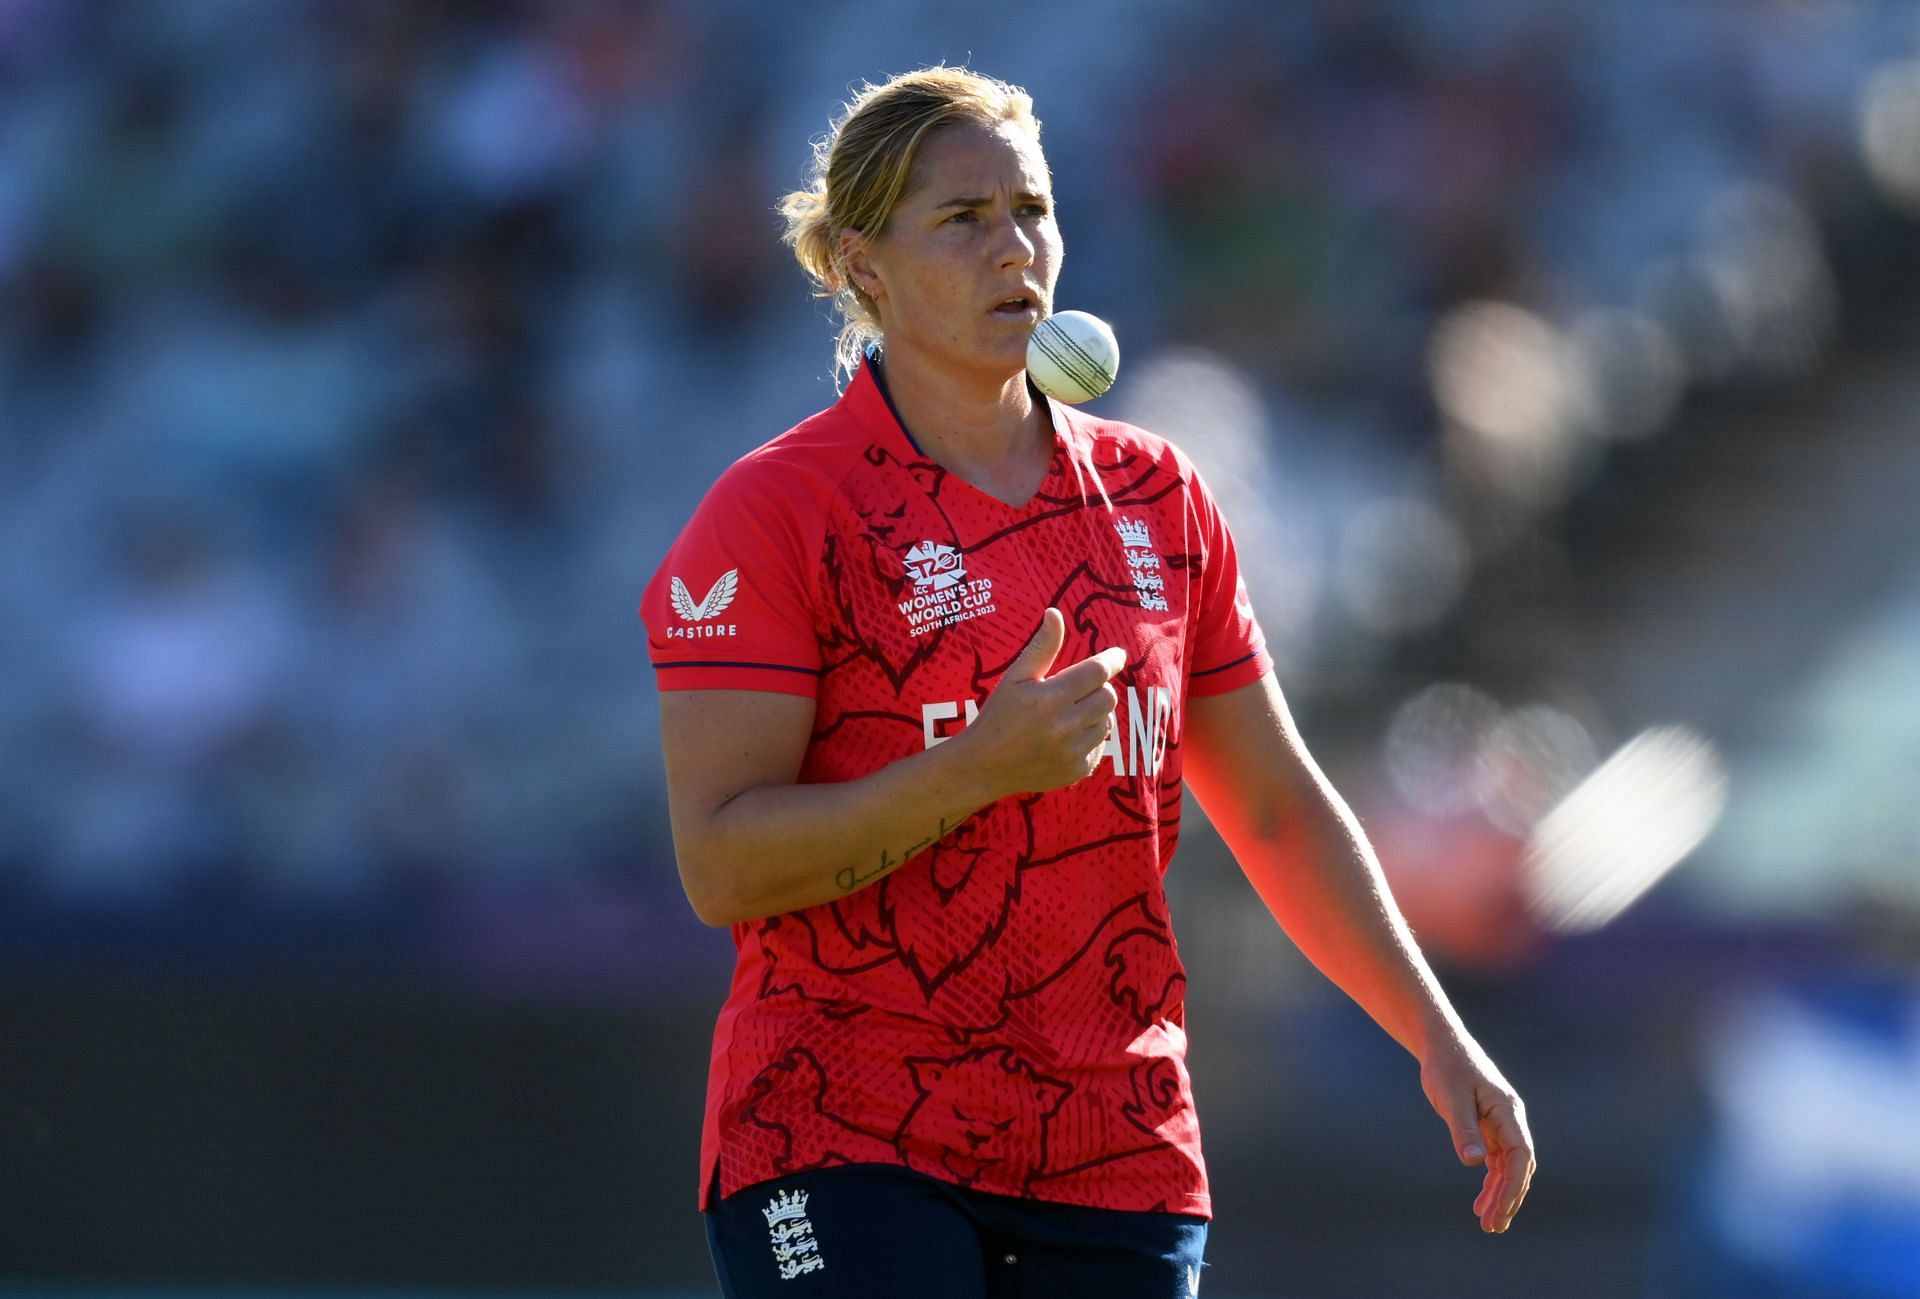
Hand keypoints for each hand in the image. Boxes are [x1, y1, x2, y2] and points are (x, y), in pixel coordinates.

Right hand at [961, 607, 1123, 798]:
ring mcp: (1072, 752)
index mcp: (1050, 698)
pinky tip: (1066, 736)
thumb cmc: (998, 715)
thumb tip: (1055, 613)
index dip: (1112, 660)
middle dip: (1098, 688)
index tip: (1117, 655)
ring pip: (1107, 722)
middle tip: (1078, 688)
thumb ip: (1041, 647)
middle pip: (1108, 697)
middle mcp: (1064, 726)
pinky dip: (1089, 738)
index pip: (1097, 672)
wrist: (985, 765)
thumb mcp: (1015, 677)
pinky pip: (1100, 746)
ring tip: (1070, 713)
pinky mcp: (1077, 770)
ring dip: (1095, 713)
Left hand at [1420, 1034, 1535, 1232]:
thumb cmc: (1446, 1067)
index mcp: (1508, 1111)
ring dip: (1500, 1194)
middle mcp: (1510, 1119)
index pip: (1521, 1155)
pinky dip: (1490, 1181)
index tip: (1502, 1210)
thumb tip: (1474, 1163)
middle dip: (1508, 1198)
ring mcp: (1501, 1124)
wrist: (1441, 1044)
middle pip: (1518, 1166)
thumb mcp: (1452, 1098)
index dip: (1514, 1185)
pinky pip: (1496, 1160)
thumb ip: (1463, 1129)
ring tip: (1488, 1223)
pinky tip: (1481, 1201)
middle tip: (1493, 1227)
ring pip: (1507, 1167)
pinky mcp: (1488, 1126)